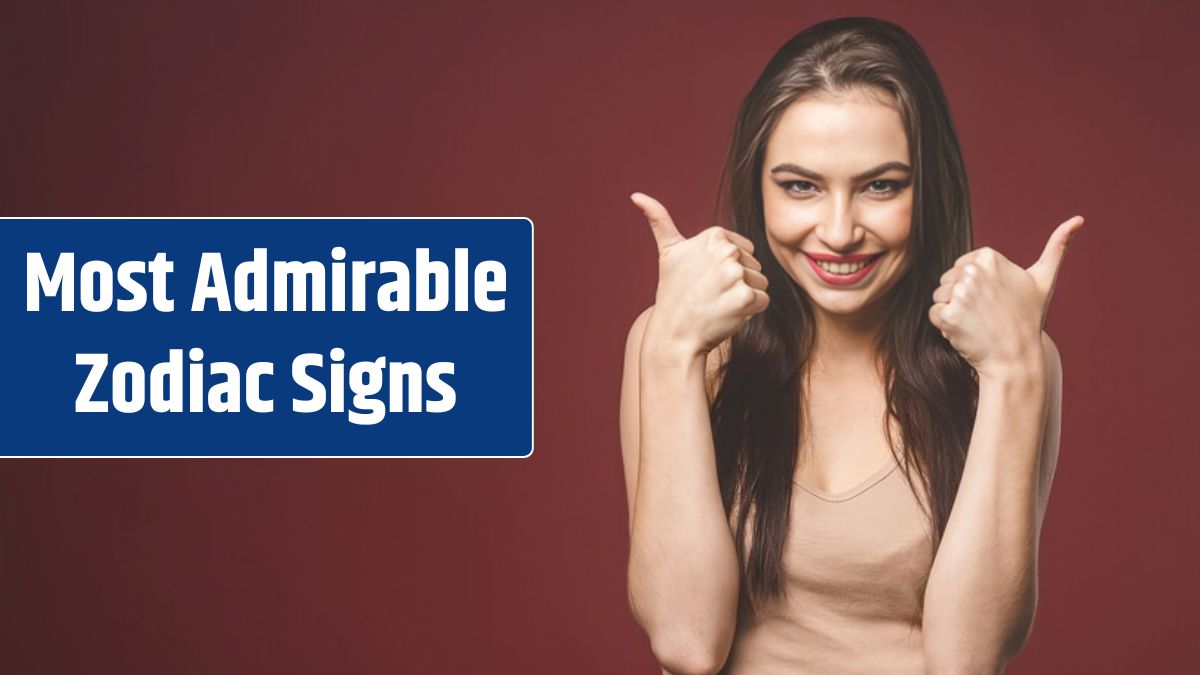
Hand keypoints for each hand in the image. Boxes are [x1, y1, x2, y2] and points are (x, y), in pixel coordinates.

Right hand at [631, 192, 768, 357]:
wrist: (674, 334)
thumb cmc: (673, 294)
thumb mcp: (668, 253)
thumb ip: (659, 220)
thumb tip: (636, 196)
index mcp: (713, 236)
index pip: (743, 249)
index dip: (727, 267)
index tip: (705, 278)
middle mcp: (726, 251)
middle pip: (754, 265)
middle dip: (737, 282)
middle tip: (710, 294)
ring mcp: (736, 275)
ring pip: (760, 283)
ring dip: (744, 297)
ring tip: (718, 304)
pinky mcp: (746, 297)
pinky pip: (762, 301)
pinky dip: (749, 311)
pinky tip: (727, 314)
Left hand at [929, 215, 1083, 377]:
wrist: (1016, 358)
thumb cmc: (1028, 318)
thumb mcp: (1044, 280)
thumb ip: (1057, 247)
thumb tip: (1078, 219)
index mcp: (989, 257)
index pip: (962, 266)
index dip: (974, 286)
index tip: (994, 299)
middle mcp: (973, 270)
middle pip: (948, 279)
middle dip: (961, 297)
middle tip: (986, 314)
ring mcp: (959, 293)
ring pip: (939, 296)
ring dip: (952, 311)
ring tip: (977, 322)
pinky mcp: (948, 314)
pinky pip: (934, 314)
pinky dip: (945, 325)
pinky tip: (966, 332)